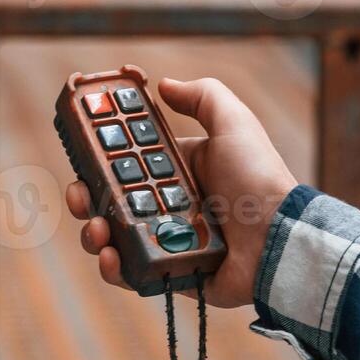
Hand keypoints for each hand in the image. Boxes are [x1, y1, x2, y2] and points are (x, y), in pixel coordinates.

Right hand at [65, 77, 298, 308]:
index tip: (82, 155)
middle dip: (86, 198)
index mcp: (179, 172)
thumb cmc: (259, 177)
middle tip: (80, 195)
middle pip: (112, 202)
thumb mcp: (234, 122)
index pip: (127, 164)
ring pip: (115, 238)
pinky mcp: (172, 274)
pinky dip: (114, 267)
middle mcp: (170, 206)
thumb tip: (164, 85)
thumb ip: (203, 97)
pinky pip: (133, 274)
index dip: (100, 160)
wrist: (280, 235)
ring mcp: (169, 242)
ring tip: (97, 229)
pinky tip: (110, 256)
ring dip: (94, 232)